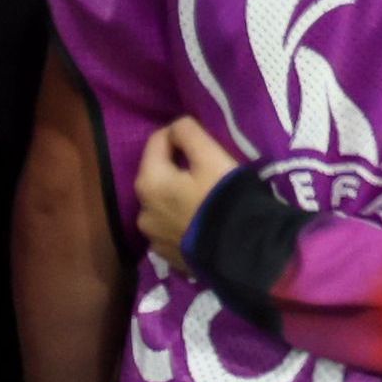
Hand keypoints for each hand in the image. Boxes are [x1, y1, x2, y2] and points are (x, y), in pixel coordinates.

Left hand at [132, 116, 240, 262]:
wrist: (240, 251)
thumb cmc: (225, 197)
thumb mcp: (212, 157)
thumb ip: (190, 134)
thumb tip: (177, 125)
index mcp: (149, 182)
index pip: (157, 141)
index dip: (180, 133)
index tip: (204, 138)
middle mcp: (142, 210)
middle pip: (158, 174)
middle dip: (177, 166)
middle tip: (208, 167)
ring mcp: (153, 237)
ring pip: (163, 203)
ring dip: (177, 195)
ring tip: (204, 197)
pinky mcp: (166, 255)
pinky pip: (170, 227)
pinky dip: (182, 220)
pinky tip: (202, 221)